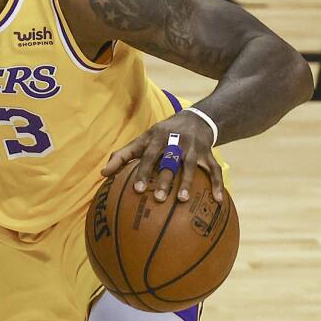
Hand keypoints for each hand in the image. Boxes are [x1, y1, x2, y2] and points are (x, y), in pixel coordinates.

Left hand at [101, 111, 224, 202]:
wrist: (194, 119)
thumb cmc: (161, 136)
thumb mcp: (142, 140)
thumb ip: (122, 156)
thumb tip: (102, 174)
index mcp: (156, 138)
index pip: (148, 156)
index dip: (143, 172)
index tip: (137, 190)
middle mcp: (175, 141)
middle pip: (169, 161)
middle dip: (164, 179)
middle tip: (157, 198)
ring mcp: (193, 148)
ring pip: (190, 165)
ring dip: (187, 182)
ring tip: (182, 200)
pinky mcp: (208, 153)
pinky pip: (215, 170)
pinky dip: (218, 184)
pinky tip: (218, 200)